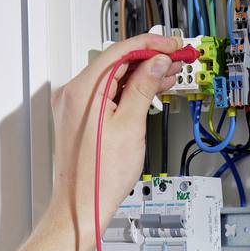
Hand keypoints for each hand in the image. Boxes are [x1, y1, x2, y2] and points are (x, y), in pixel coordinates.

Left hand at [48, 33, 184, 250]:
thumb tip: (156, 63)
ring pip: (113, 77)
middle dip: (149, 58)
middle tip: (176, 59)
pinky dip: (129, 89)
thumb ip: (143, 87)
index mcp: (83, 91)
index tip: (172, 45)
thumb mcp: (131, 126)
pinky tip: (148, 90)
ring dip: (141, 74)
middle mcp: (73, 94)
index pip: (120, 51)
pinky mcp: (80, 117)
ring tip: (168, 75)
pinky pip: (107, 93)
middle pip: (116, 62)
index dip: (151, 45)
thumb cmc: (101, 176)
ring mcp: (75, 106)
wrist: (82, 205)